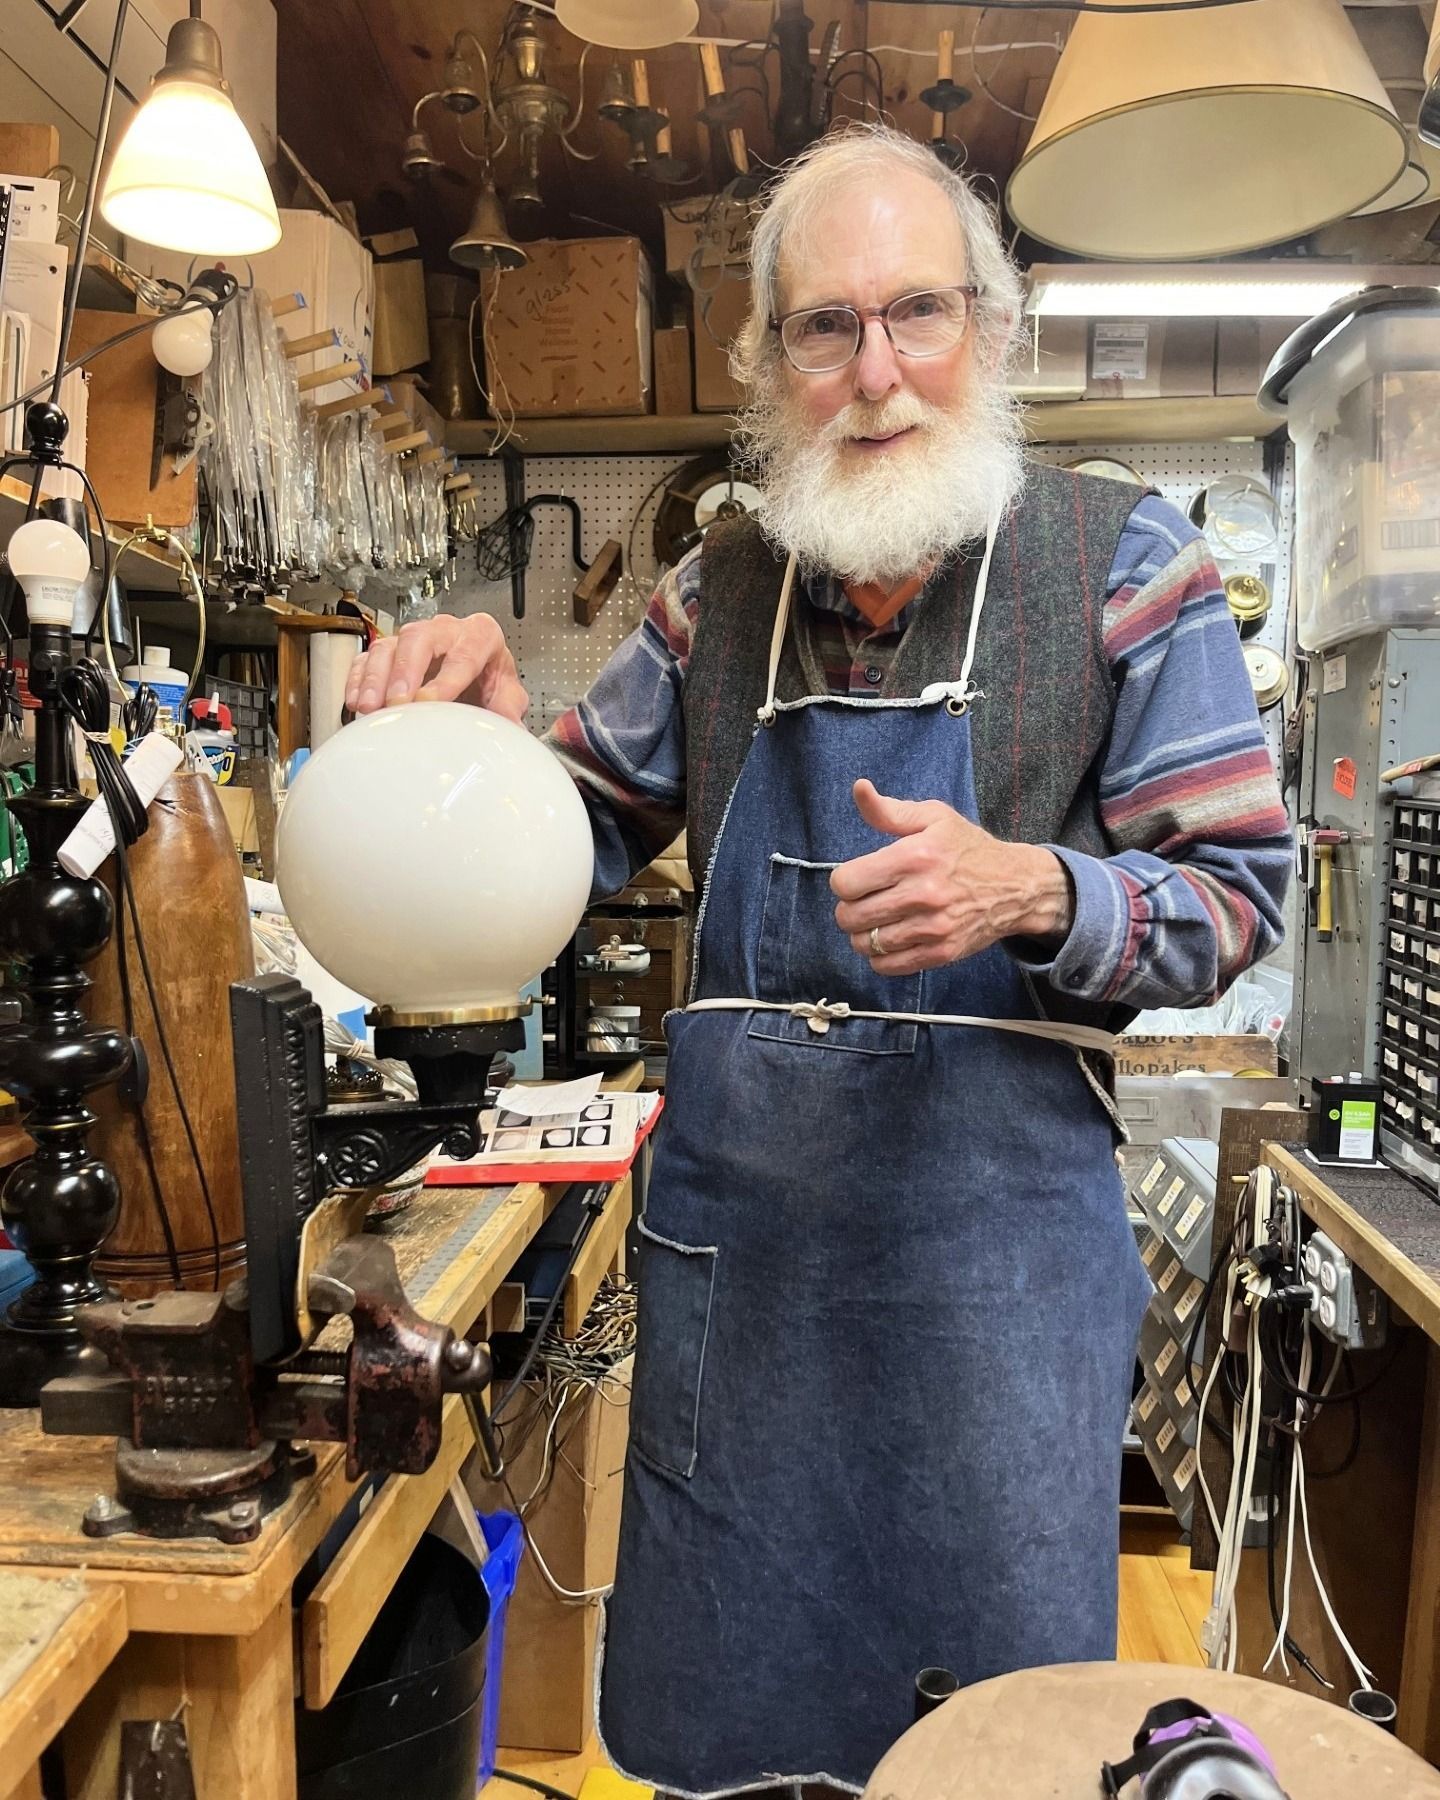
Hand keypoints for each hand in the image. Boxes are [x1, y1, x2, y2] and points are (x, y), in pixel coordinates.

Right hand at [345, 614, 528, 721]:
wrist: (476, 676)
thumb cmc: (489, 678)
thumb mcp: (507, 693)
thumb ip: (509, 709)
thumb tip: (509, 728)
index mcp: (480, 635)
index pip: (464, 652)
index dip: (446, 678)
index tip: (431, 702)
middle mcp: (444, 631)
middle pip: (419, 639)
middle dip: (405, 672)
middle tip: (398, 702)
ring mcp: (413, 639)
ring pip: (388, 646)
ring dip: (375, 678)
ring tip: (370, 707)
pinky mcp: (389, 653)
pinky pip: (367, 659)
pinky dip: (358, 680)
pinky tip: (356, 701)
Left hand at [829, 780, 1073, 976]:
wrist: (1016, 886)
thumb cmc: (968, 849)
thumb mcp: (934, 818)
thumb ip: (889, 810)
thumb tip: (859, 788)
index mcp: (915, 857)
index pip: (846, 883)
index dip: (843, 882)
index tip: (856, 879)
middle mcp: (922, 894)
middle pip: (850, 916)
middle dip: (849, 908)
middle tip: (864, 901)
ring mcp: (933, 928)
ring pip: (865, 944)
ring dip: (863, 934)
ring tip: (877, 920)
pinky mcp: (941, 953)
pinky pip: (887, 966)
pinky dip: (880, 956)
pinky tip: (890, 939)